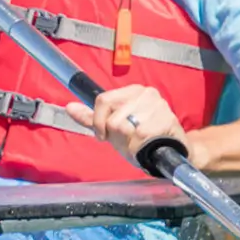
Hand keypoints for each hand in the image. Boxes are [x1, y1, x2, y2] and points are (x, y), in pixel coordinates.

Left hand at [66, 84, 189, 166]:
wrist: (171, 149)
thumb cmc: (140, 137)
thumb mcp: (112, 126)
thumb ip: (90, 117)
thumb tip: (69, 107)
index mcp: (132, 90)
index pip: (102, 100)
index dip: (99, 121)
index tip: (104, 133)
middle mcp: (146, 93)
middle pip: (113, 117)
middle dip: (115, 135)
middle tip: (126, 140)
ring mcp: (158, 105)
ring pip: (125, 127)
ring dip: (128, 142)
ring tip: (138, 142)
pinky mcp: (167, 119)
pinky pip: (140, 135)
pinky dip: (139, 145)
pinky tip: (147, 145)